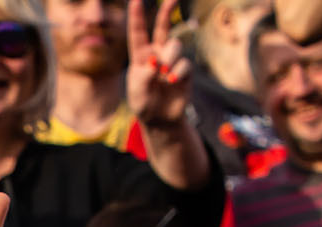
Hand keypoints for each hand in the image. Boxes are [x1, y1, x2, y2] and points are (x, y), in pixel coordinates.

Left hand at [123, 0, 192, 127]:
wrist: (160, 119)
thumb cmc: (144, 103)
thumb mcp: (136, 92)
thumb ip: (143, 77)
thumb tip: (156, 63)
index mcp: (140, 56)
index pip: (138, 33)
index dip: (136, 16)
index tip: (135, 0)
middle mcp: (157, 53)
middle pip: (163, 27)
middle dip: (167, 11)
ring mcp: (172, 61)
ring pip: (175, 46)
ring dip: (169, 59)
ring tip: (164, 75)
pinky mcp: (185, 70)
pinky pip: (185, 64)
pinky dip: (178, 73)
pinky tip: (173, 82)